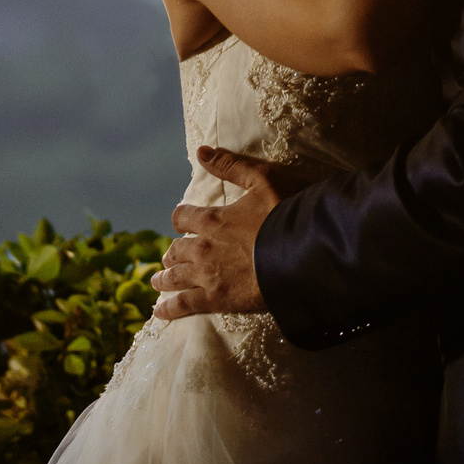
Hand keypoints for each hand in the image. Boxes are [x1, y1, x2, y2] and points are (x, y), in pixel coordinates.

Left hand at [150, 146, 276, 319]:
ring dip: (164, 278)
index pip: (183, 217)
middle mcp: (204, 247)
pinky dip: (169, 309)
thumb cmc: (289, 212)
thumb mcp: (263, 179)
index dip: (181, 219)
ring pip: (175, 277)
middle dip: (172, 253)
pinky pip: (184, 305)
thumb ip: (231, 167)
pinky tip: (159, 312)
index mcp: (214, 219)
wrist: (304, 253)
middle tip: (169, 257)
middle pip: (176, 250)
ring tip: (158, 281)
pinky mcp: (217, 299)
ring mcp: (208, 274)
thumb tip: (201, 151)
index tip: (182, 223)